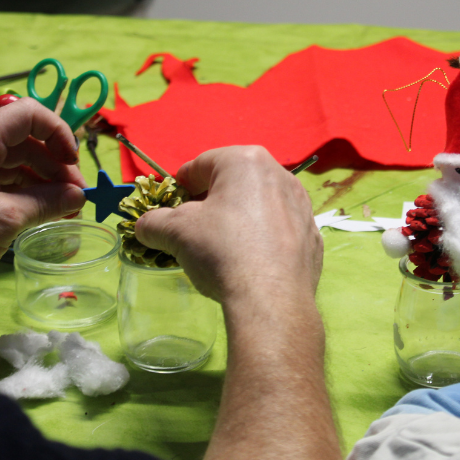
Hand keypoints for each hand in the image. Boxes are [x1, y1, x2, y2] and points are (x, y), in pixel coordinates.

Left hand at [0, 98, 85, 287]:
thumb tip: (78, 196)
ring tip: (65, 207)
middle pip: (24, 139)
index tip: (73, 163)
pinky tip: (43, 210)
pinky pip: (1, 177)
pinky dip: (25, 190)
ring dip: (44, 180)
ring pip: (15, 159)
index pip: (27, 114)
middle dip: (56, 164)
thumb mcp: (4, 221)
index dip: (58, 133)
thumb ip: (47, 203)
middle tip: (77, 196)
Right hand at [135, 146, 322, 304]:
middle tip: (194, 228)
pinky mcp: (312, 235)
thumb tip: (146, 225)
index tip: (171, 206)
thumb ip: (154, 222)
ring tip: (222, 247)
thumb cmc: (222, 250)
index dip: (181, 185)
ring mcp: (302, 205)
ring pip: (260, 205)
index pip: (202, 164)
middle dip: (211, 201)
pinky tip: (251, 262)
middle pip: (234, 182)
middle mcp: (281, 174)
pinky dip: (264, 239)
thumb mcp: (176, 232)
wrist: (272, 299)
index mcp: (246, 161)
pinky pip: (280, 230)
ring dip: (239, 218)